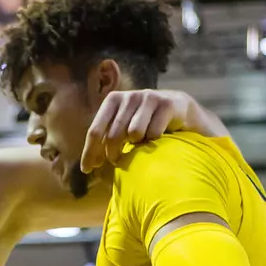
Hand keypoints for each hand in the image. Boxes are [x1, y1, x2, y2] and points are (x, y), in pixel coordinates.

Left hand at [80, 89, 198, 173]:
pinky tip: (159, 137)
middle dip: (113, 154)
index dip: (90, 152)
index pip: (95, 130)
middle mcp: (129, 96)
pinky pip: (154, 133)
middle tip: (117, 162)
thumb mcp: (123, 125)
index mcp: (112, 100)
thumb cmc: (145, 121)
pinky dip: (154, 140)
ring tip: (141, 143)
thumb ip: (106, 138)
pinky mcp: (166, 104)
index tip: (87, 169)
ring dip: (137, 145)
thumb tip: (87, 165)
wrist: (179, 108)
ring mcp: (148, 97)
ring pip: (134, 134)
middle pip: (113, 136)